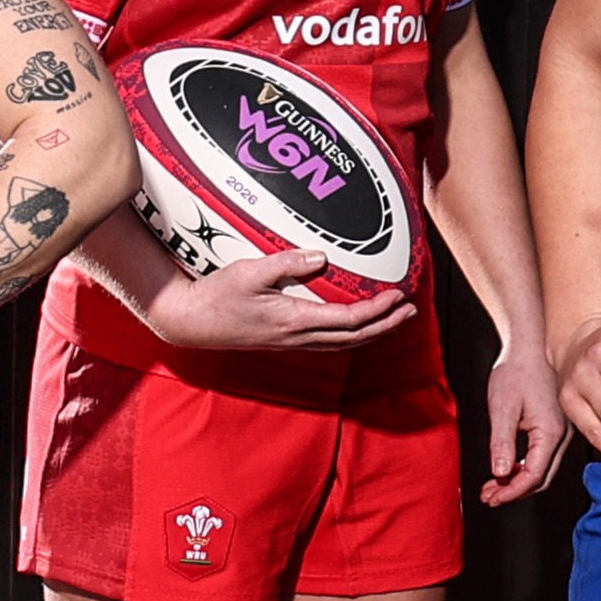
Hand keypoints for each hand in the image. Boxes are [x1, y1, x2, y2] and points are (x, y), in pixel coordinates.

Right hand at [131, 246, 415, 355]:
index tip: (399, 296)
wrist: (189, 322)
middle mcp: (297, 337)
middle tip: (411, 311)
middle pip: (354, 337)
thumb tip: (321, 257)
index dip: (378, 310)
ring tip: (392, 319)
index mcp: (293, 320)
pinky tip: (355, 327)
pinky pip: (328, 343)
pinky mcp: (283, 342)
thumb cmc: (215, 295)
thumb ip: (286, 263)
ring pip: (343, 343)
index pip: (348, 319)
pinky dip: (351, 335)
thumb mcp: (247, 272)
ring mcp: (290, 343)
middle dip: (386, 325)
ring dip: (372, 333)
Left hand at [476, 345, 567, 505]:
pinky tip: (506, 468)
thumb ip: (502, 441)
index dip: (511, 492)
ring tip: (492, 486)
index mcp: (551, 431)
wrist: (529, 346)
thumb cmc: (516, 370)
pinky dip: (524, 467)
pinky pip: (543, 456)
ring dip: (518, 481)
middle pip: (541, 478)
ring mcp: (563, 431)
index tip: (490, 499)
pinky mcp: (556, 426)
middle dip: (514, 492)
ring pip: (543, 469)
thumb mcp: (502, 406)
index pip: (533, 476)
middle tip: (488, 497)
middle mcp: (563, 434)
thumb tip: (500, 474)